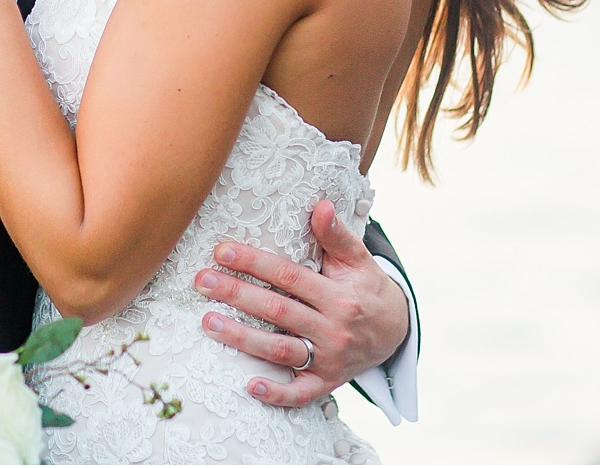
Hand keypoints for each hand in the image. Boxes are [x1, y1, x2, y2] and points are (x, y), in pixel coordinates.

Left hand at [192, 200, 408, 406]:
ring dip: (243, 339)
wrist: (396, 332)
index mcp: (339, 296)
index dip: (254, 263)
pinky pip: (301, 393)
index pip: (289, 276)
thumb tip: (320, 205)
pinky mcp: (327, 382)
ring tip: (208, 322)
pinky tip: (249, 386)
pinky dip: (277, 394)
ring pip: (281, 351)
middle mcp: (334, 329)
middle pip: (278, 311)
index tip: (222, 251)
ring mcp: (330, 359)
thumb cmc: (366, 288)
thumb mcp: (358, 259)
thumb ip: (336, 235)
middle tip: (202, 282)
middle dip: (237, 295)